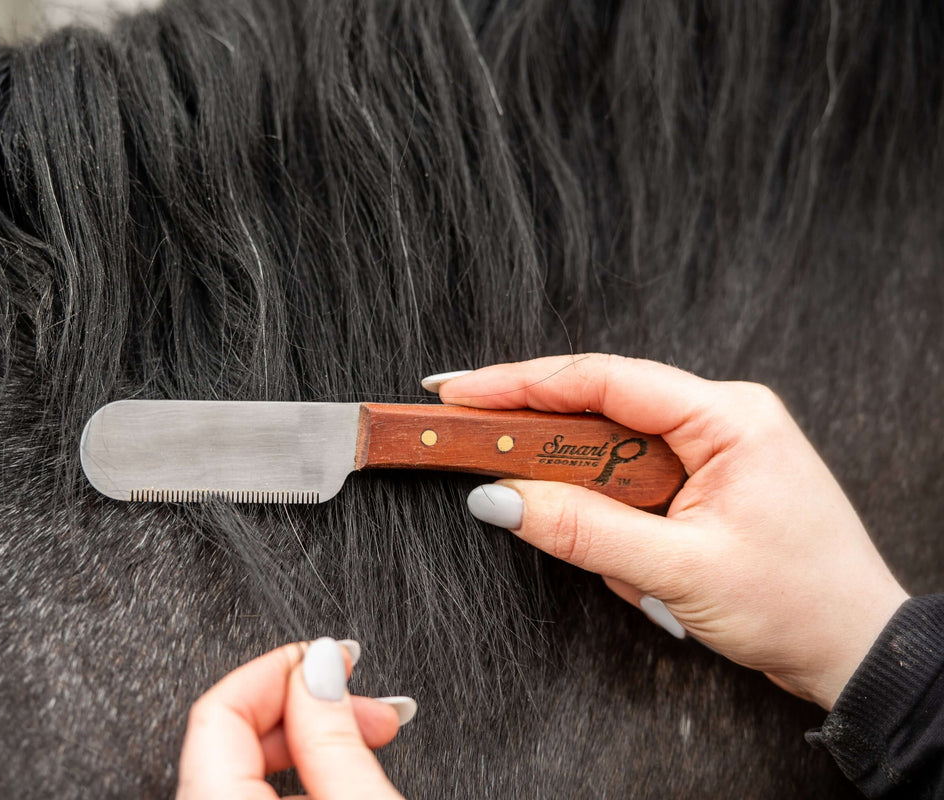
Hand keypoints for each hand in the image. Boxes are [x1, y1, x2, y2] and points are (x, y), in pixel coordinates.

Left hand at [176, 638, 413, 798]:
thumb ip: (334, 735)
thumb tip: (319, 667)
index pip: (221, 709)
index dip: (281, 670)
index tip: (330, 655)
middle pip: (234, 739)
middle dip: (309, 709)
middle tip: (369, 705)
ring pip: (247, 771)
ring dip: (311, 746)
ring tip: (371, 740)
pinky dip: (301, 782)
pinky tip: (343, 779)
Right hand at [426, 354, 908, 709]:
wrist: (857, 651)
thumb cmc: (797, 604)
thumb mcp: (678, 569)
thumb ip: (581, 529)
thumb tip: (498, 497)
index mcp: (726, 416)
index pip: (602, 379)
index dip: (521, 382)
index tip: (460, 392)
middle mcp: (720, 418)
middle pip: (600, 412)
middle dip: (549, 455)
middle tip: (482, 461)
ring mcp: (715, 449)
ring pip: (612, 460)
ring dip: (596, 514)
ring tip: (636, 577)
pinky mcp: (706, 482)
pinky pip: (633, 489)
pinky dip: (621, 532)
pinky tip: (649, 580)